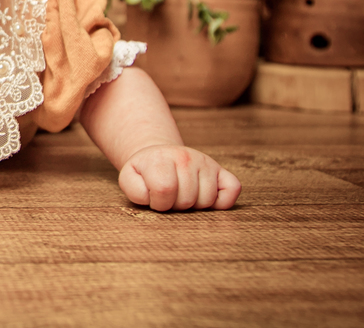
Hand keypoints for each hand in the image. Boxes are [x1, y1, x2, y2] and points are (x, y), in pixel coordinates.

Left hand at [119, 144, 240, 210]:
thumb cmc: (146, 173)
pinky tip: (206, 198)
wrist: (159, 156)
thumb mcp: (130, 179)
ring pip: (208, 200)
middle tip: (170, 197)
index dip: (158, 203)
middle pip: (187, 199)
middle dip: (176, 206)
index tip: (155, 198)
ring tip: (183, 195)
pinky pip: (233, 189)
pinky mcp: (220, 171)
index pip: (164, 190)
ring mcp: (205, 163)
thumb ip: (135, 191)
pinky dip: (223, 201)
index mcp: (161, 159)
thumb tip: (153, 197)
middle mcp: (186, 157)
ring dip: (194, 206)